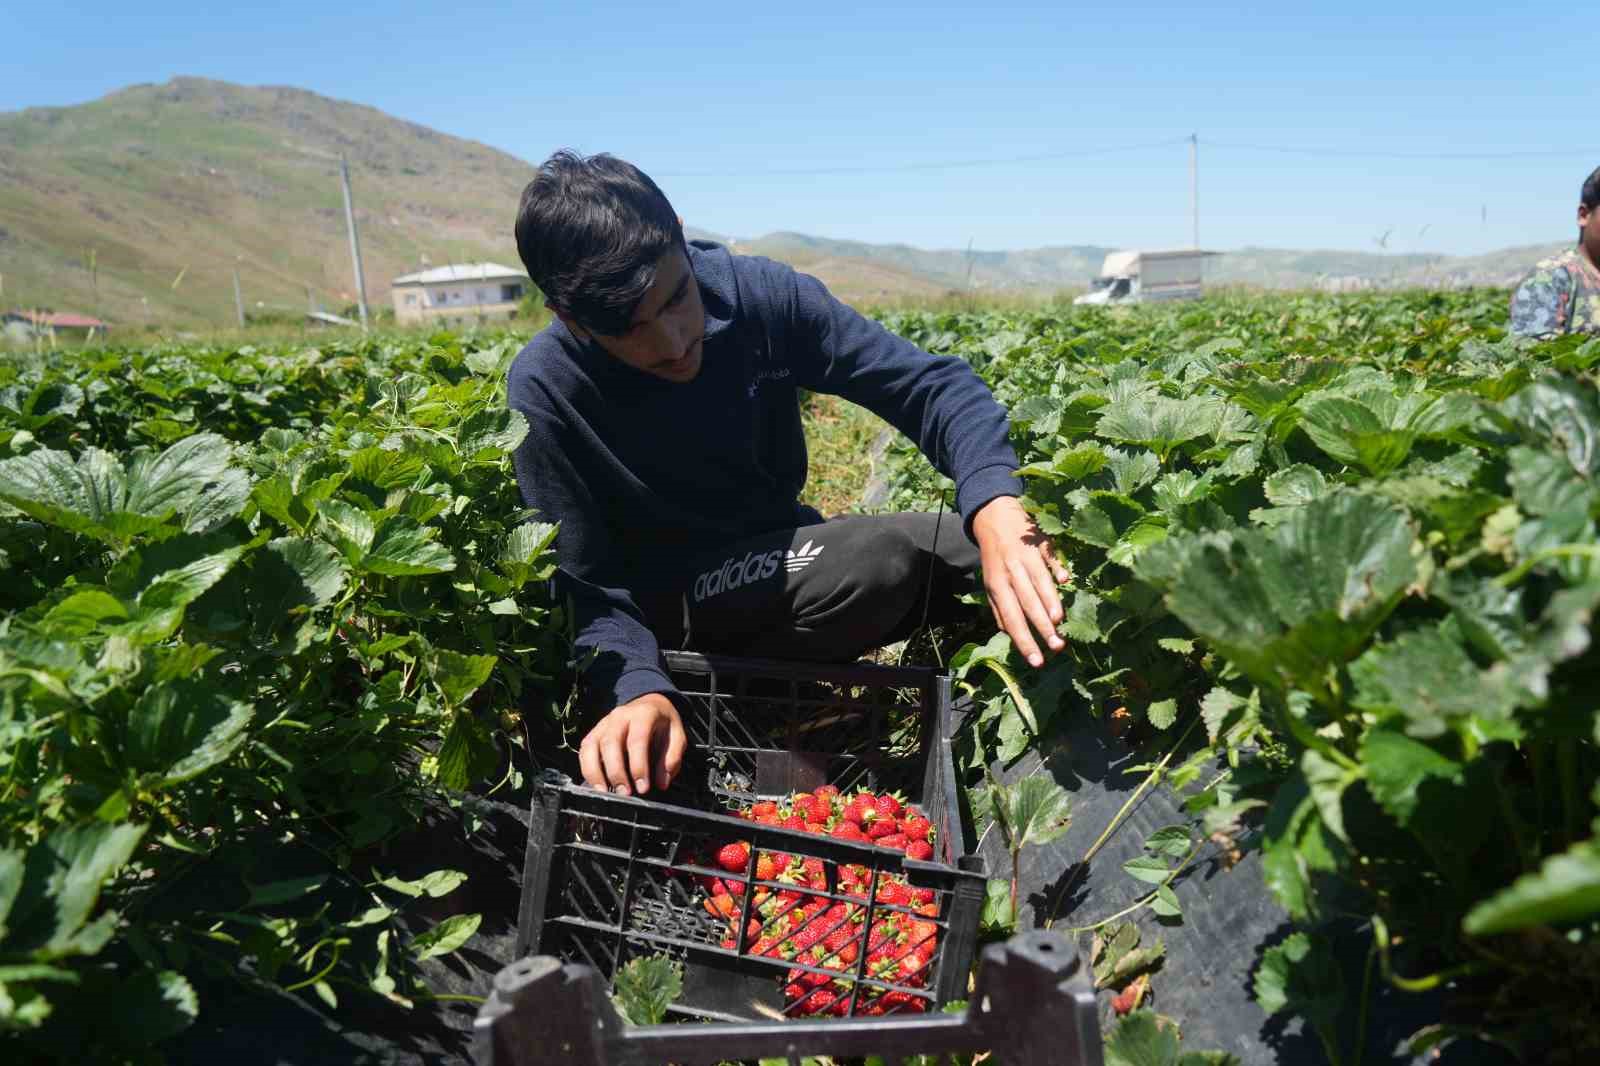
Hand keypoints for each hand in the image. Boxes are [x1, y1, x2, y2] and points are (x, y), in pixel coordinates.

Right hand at [578, 693, 686, 795]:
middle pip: (611, 743)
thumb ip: (672, 758)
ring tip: (605, 793)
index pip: (637, 740)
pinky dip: (587, 768)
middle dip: (616, 772)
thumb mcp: (677, 736)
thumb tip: (661, 783)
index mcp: (643, 714)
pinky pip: (585, 750)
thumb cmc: (663, 724)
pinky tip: (596, 784)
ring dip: (595, 772)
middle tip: (625, 793)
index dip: (638, 766)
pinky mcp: (594, 732)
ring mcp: (604, 723)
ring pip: (592, 746)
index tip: (643, 787)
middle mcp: (620, 716)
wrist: (650, 705)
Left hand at [970, 495, 1070, 668]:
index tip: (1037, 661)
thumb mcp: (991, 582)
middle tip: (1056, 647)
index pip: (1011, 618)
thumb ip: (1000, 608)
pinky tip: (1065, 580)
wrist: (994, 514)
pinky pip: (1049, 557)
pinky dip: (1056, 567)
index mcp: (997, 585)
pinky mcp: (1040, 542)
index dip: (1024, 640)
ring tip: (1059, 621)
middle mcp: (1010, 572)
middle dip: (1041, 627)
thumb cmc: (995, 557)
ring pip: (1038, 582)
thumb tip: (1009, 634)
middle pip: (1026, 603)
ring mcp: (1026, 556)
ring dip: (1049, 601)